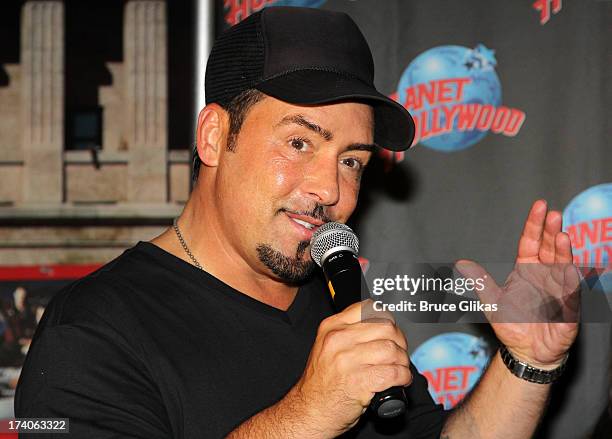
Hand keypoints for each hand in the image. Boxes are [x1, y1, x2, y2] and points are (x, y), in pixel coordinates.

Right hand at [293, 300, 411, 435]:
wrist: (309, 411)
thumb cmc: (320, 383)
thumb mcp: (326, 347)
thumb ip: (348, 333)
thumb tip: (380, 328)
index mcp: (331, 327)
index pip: (369, 309)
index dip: (387, 320)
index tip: (390, 332)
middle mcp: (339, 339)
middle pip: (386, 328)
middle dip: (399, 342)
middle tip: (399, 353)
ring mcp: (348, 360)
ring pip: (392, 350)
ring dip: (402, 361)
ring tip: (399, 369)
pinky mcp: (359, 381)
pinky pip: (393, 372)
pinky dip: (403, 377)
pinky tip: (400, 380)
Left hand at [456, 200, 579, 368]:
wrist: (525, 352)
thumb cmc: (512, 323)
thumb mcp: (491, 300)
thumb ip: (480, 281)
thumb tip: (461, 263)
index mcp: (528, 269)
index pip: (532, 242)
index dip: (535, 225)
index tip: (539, 205)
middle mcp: (546, 276)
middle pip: (549, 249)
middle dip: (551, 232)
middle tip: (552, 214)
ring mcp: (559, 292)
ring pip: (563, 268)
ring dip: (563, 253)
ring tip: (561, 236)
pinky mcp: (568, 311)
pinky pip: (569, 296)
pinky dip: (569, 284)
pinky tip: (568, 272)